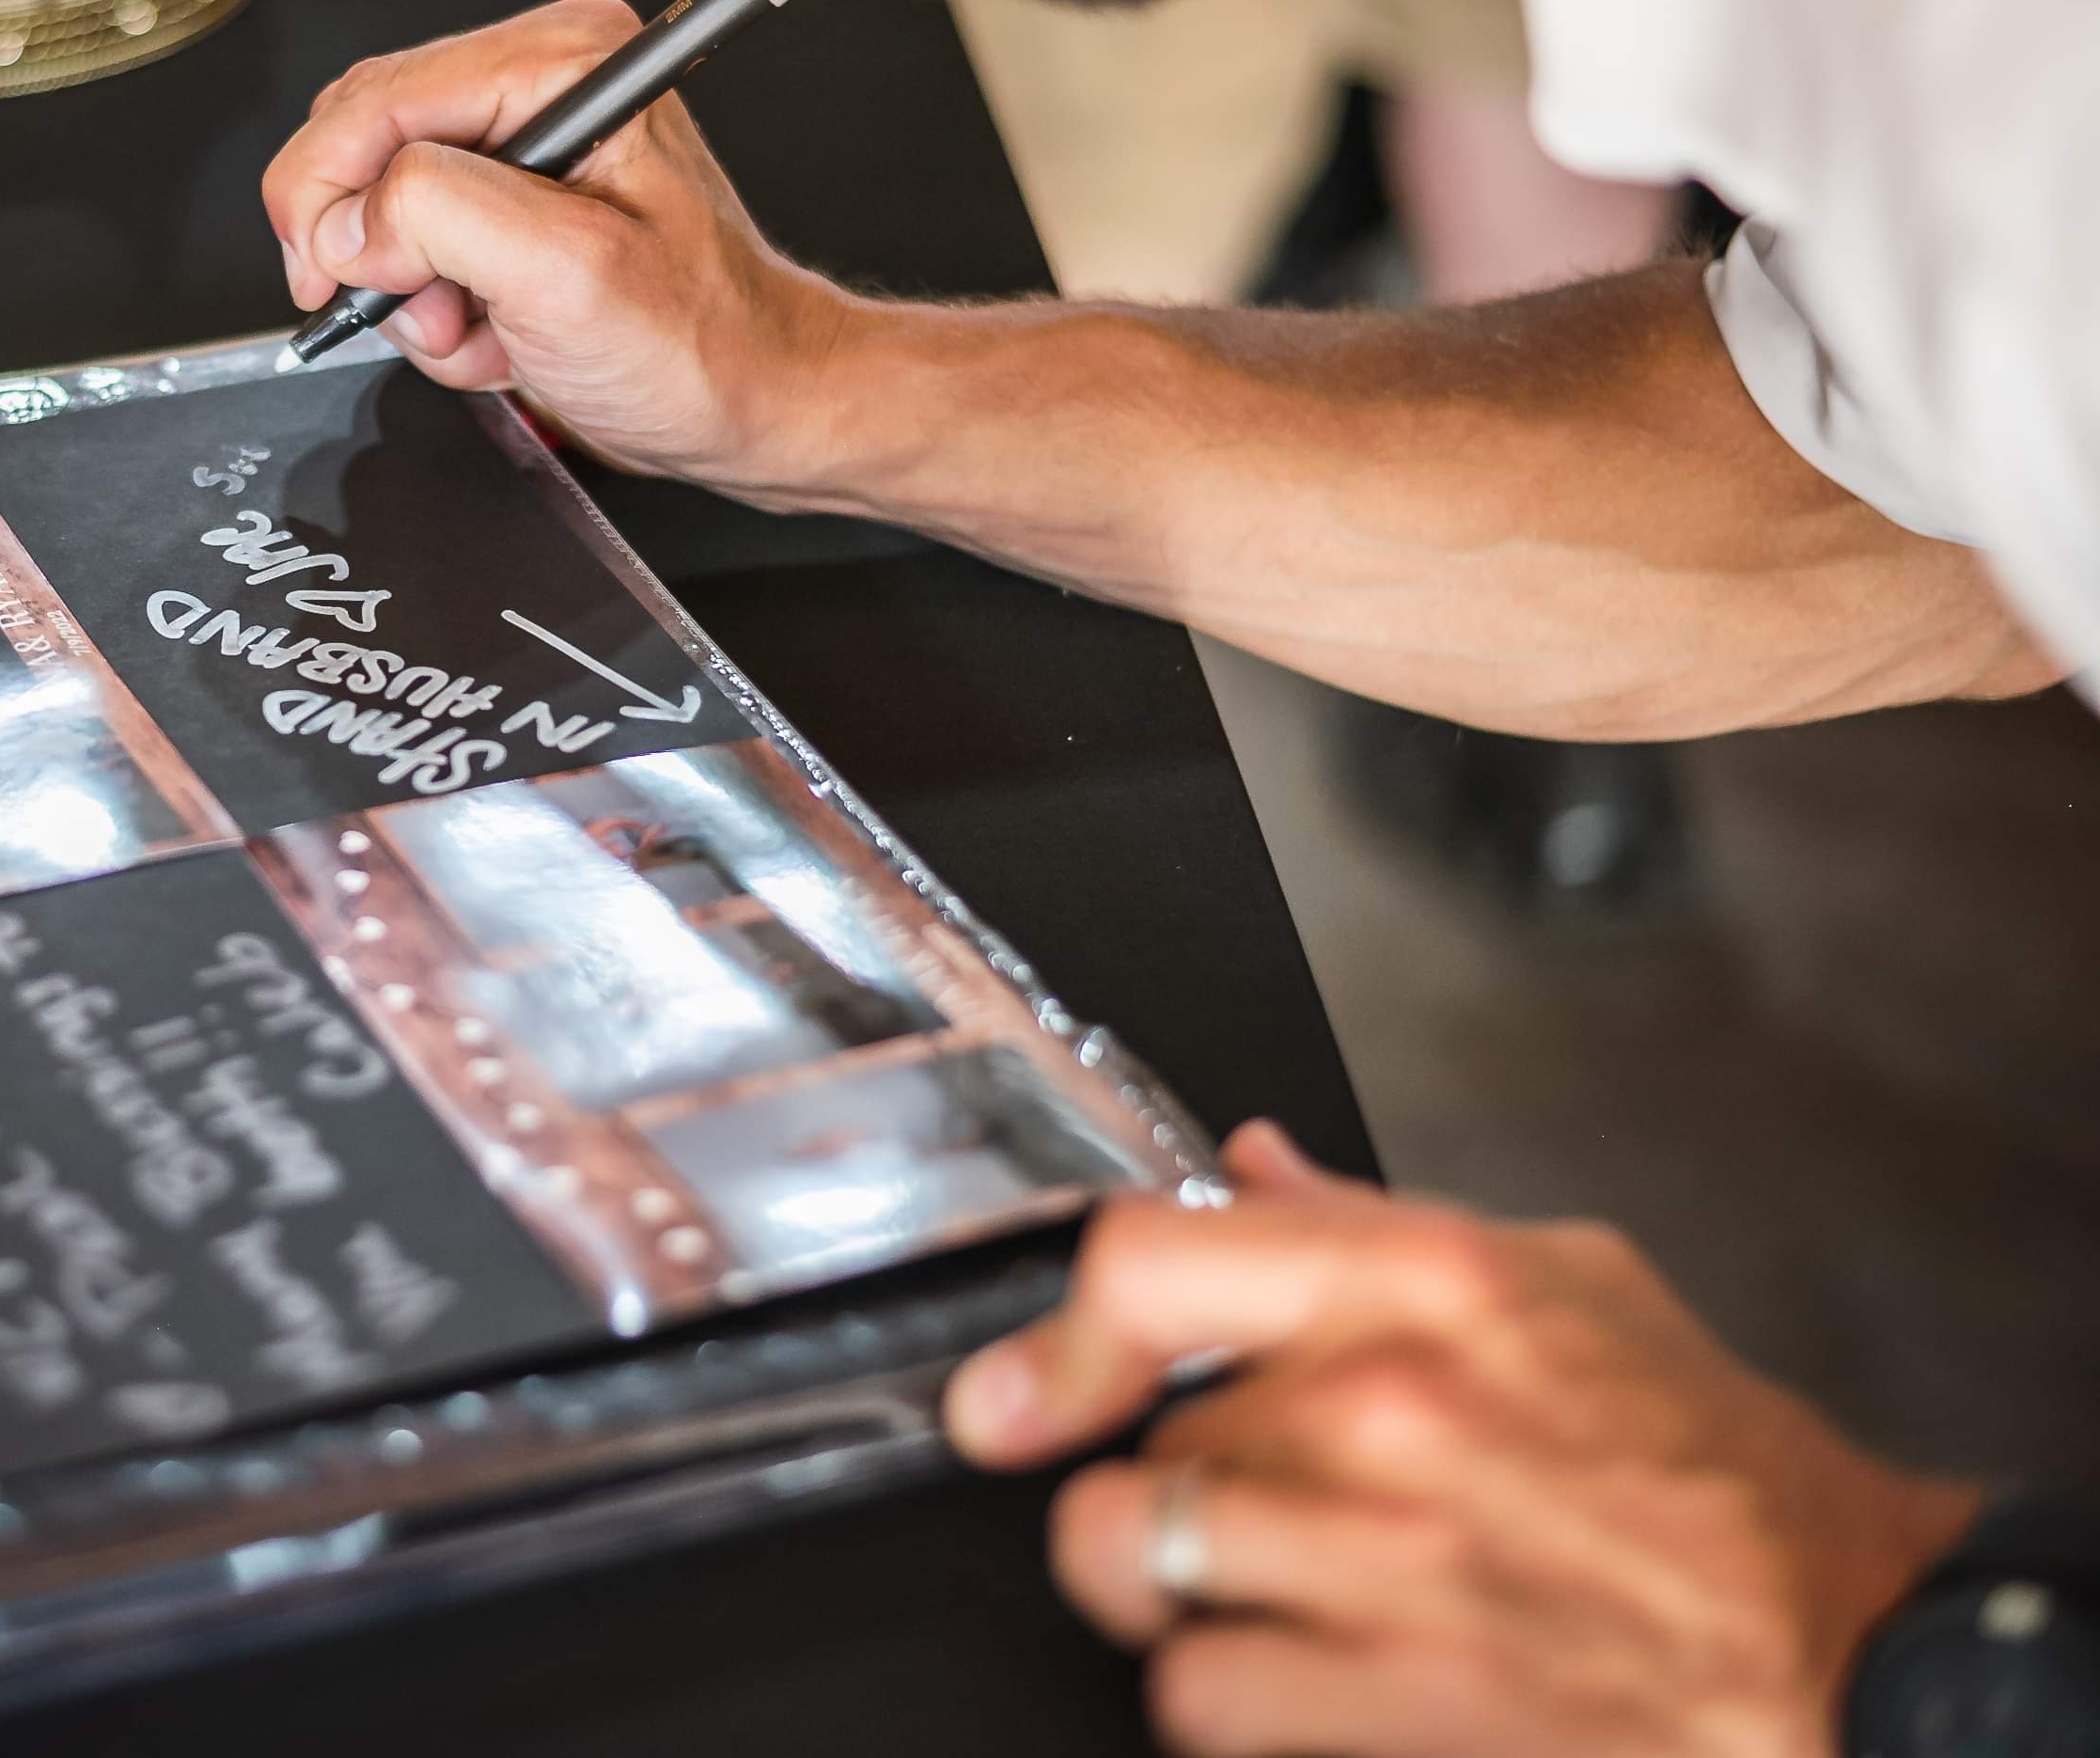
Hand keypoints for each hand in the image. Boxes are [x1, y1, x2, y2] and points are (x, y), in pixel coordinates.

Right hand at [264, 0, 864, 502]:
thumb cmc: (700, 344)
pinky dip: (439, 310)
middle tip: (431, 314)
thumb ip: (442, 216)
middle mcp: (539, 81)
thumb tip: (351, 220)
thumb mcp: (566, 275)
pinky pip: (414, 247)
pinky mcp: (510, 201)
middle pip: (365, 142)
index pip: (379, 94)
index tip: (324, 275)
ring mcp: (521, 143)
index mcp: (563, 58)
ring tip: (484, 333)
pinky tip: (498, 337)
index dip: (327, 190)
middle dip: (378, 250)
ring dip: (415, 295)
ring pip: (380, 206)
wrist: (753, 404)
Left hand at [947, 1123, 1976, 1757]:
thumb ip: (1381, 1224)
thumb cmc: (1715, 1475)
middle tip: (1265, 1503)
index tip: (1011, 1392)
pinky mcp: (1400, 1707)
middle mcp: (1392, 1415)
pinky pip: (1198, 1696)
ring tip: (1256, 1587)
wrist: (1854, 1651)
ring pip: (1137, 1565)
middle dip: (1179, 1478)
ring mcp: (1389, 1565)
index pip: (1148, 1264)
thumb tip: (1242, 1162)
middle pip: (1141, 1438)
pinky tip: (1302, 1673)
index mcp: (1428, 1286)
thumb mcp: (1569, 1287)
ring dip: (1175, 1589)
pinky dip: (1226, 1696)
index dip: (1054, 1337)